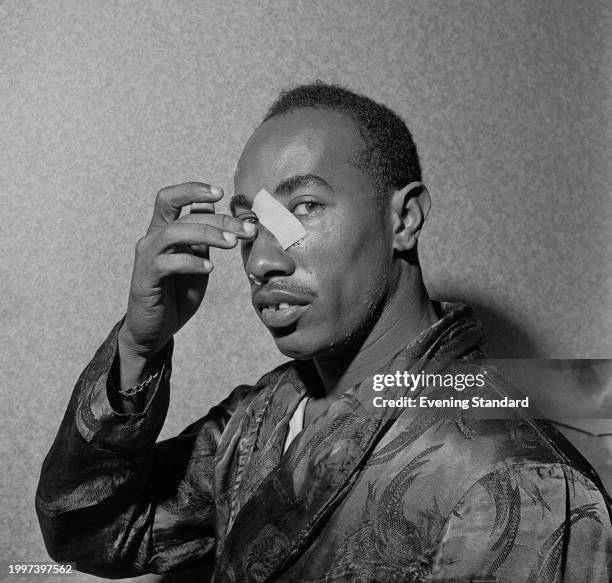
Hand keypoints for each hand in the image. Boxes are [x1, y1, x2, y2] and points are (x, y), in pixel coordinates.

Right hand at [118, 182, 255, 361]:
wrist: (155, 330)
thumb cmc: (176, 294)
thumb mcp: (195, 260)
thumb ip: (203, 238)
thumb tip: (213, 208)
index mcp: (163, 231)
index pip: (171, 198)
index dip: (193, 190)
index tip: (221, 193)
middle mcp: (152, 239)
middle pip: (183, 215)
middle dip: (219, 220)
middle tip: (246, 231)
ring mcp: (147, 258)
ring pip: (174, 232)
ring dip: (207, 234)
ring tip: (231, 244)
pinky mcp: (146, 278)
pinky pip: (167, 263)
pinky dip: (191, 262)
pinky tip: (209, 268)